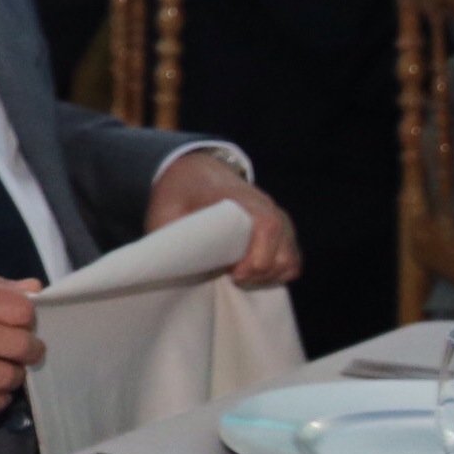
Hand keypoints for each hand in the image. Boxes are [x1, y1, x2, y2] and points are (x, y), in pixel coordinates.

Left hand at [145, 150, 301, 285]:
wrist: (196, 177)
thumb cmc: (179, 196)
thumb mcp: (163, 210)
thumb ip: (168, 234)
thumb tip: (168, 264)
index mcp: (239, 199)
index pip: (267, 226)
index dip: (256, 258)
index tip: (233, 274)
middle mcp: (266, 208)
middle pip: (283, 253)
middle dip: (257, 274)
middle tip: (228, 275)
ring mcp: (278, 221)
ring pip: (289, 261)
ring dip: (266, 277)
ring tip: (236, 274)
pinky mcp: (282, 235)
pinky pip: (290, 263)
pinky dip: (274, 274)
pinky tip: (248, 273)